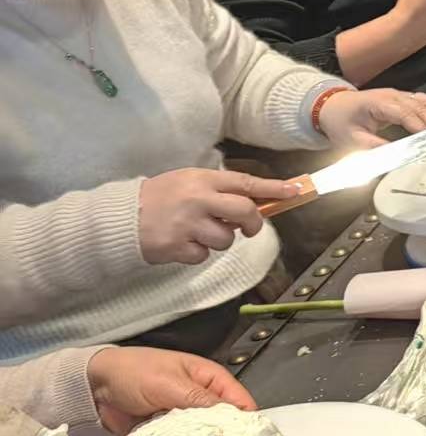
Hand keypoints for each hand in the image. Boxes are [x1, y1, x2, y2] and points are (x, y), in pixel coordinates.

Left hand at [86, 346, 256, 435]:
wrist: (94, 386)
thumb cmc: (135, 373)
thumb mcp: (170, 383)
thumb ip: (200, 400)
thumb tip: (232, 418)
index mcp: (210, 380)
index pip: (239, 402)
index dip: (247, 423)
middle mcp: (201, 401)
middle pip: (223, 426)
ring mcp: (182, 421)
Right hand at [137, 169, 294, 264]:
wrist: (119, 217)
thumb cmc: (158, 197)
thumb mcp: (188, 182)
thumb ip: (218, 190)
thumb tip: (253, 202)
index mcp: (202, 180)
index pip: (246, 183)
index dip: (273, 188)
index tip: (294, 192)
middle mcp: (198, 199)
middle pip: (245, 211)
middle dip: (254, 223)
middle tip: (249, 228)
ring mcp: (187, 224)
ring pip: (226, 239)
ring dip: (219, 240)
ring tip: (198, 232)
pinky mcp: (176, 246)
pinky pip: (203, 255)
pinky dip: (197, 253)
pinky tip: (182, 243)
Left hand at [314, 87, 425, 149]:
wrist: (332, 106)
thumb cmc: (341, 122)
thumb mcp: (352, 139)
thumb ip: (374, 147)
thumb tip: (394, 156)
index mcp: (378, 103)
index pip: (404, 112)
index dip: (418, 125)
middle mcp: (391, 95)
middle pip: (419, 105)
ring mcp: (397, 94)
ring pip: (424, 101)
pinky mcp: (400, 97)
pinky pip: (421, 101)